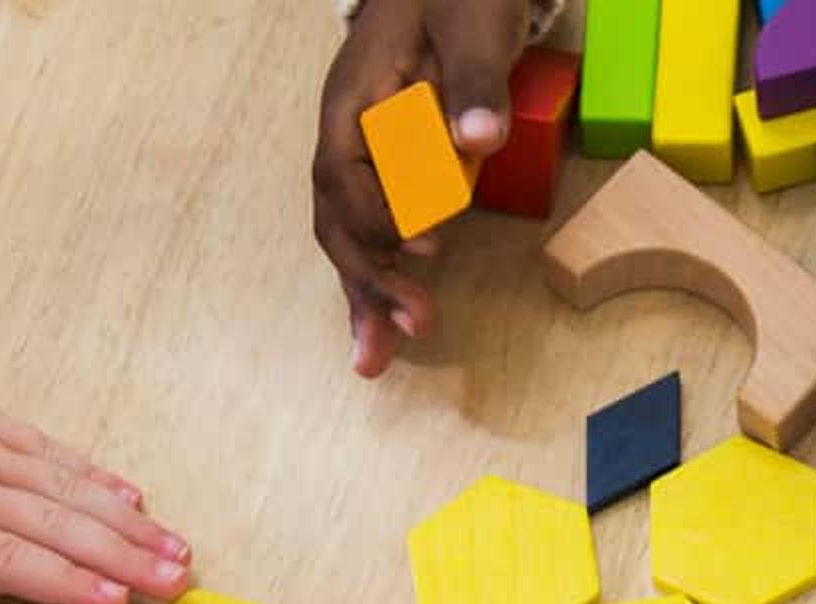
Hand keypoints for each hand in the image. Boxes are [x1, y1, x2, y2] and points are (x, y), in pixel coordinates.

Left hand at [0, 345, 191, 603]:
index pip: (6, 562)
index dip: (65, 583)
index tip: (117, 600)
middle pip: (53, 526)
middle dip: (122, 556)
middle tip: (177, 582)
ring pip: (63, 487)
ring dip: (125, 519)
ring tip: (176, 546)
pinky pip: (47, 449)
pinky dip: (93, 472)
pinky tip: (131, 493)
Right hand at [312, 0, 527, 377]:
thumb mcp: (472, 25)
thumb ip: (474, 80)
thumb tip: (477, 137)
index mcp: (353, 99)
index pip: (344, 172)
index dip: (379, 215)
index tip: (425, 245)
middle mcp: (346, 134)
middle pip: (338, 217)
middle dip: (368, 277)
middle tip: (411, 325)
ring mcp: (364, 155)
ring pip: (351, 234)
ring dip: (365, 294)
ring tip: (375, 358)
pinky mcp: (391, 170)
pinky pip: (377, 229)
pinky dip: (382, 277)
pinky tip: (386, 325)